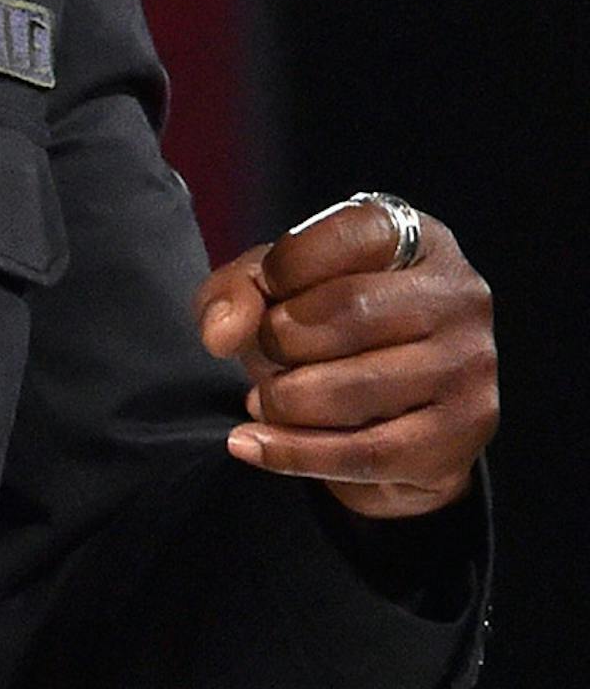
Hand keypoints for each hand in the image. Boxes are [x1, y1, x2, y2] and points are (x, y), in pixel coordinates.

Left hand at [193, 197, 496, 518]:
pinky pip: (364, 452)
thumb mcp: (276, 287)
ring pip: (353, 389)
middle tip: (264, 355)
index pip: (346, 235)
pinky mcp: (462, 434)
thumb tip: (220, 334)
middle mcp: (459, 295)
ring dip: (284, 400)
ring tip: (265, 399)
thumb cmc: (327, 327)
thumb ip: (238, 290)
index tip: (264, 292)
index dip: (284, 268)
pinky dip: (293, 453)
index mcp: (419, 238)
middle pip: (349, 310)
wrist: (391, 415)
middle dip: (280, 339)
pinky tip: (252, 444)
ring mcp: (469, 365)